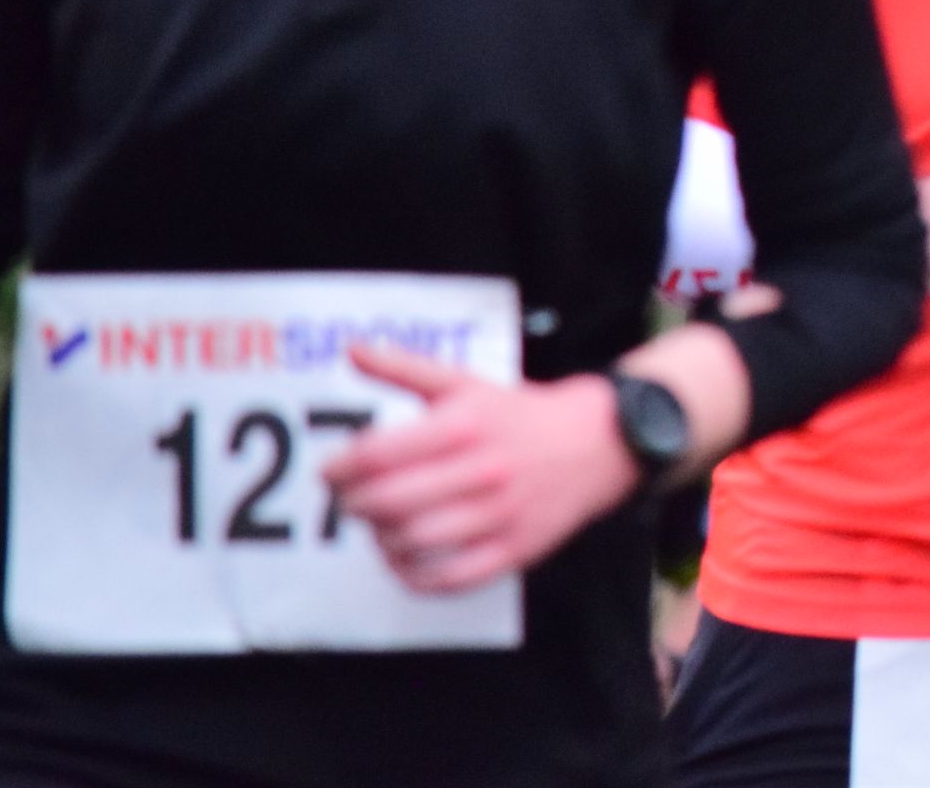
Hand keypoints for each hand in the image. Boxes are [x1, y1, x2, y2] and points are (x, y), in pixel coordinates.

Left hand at [319, 343, 636, 594]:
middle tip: (349, 502)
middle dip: (354, 506)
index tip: (329, 474)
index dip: (340, 469)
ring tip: (380, 526)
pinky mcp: (515, 549)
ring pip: (413, 542)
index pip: (378, 455)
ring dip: (381, 539)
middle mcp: (483, 468)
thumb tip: (352, 350)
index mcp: (467, 424)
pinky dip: (414, 577)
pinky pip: (449, 578)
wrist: (599, 442)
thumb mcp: (466, 383)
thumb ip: (406, 369)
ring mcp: (500, 514)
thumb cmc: (520, 414)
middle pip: (388, 502)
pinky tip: (405, 559)